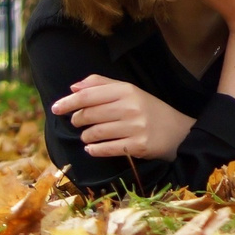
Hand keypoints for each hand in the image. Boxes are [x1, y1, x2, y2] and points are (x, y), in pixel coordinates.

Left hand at [52, 76, 196, 160]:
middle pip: (89, 114)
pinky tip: (91, 148)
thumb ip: (103, 85)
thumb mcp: (131, 92)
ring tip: (88, 136)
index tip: (55, 109)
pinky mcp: (138, 145)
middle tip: (77, 123)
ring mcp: (135, 127)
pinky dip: (93, 149)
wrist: (179, 132)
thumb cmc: (149, 110)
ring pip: (95, 133)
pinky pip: (105, 149)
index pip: (89, 95)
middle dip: (77, 120)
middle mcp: (131, 107)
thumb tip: (73, 88)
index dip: (68, 102)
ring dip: (86, 136)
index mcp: (128, 90)